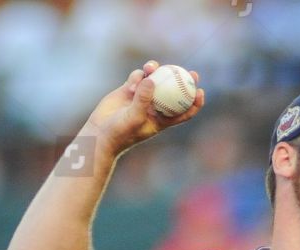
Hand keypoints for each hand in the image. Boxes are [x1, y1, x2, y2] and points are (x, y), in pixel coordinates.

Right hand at [83, 61, 204, 156]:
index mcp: (162, 120)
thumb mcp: (134, 118)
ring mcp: (142, 97)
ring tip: (151, 67)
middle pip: (174, 91)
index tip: (200, 92)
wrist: (99, 133)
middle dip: (184, 80)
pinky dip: (137, 76)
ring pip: (155, 80)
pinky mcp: (129, 90)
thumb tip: (152, 79)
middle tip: (191, 72)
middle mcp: (154, 107)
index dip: (194, 102)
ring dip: (156, 71)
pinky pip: (138, 77)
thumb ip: (143, 99)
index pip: (184, 111)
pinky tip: (132, 83)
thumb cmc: (120, 133)